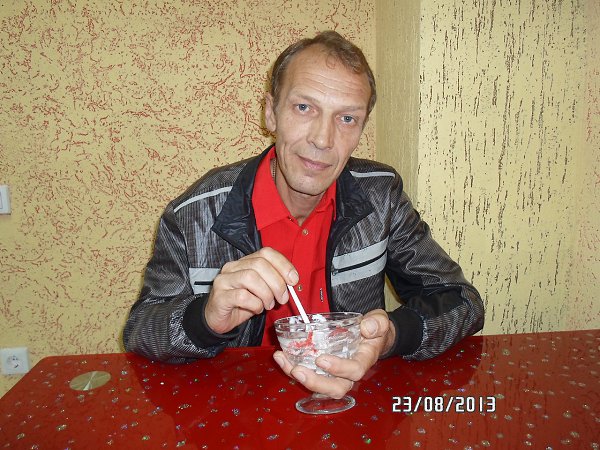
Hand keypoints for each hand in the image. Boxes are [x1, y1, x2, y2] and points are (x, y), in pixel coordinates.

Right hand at [204, 247, 298, 333]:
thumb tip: (292, 281)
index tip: (293, 280)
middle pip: (259, 264)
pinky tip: (256, 309)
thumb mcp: (261, 291)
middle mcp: (232, 267)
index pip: (266, 253)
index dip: (283, 264)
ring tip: (268, 304)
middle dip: (277, 282)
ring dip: (266, 294)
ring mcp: (224, 280)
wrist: (218, 319)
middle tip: (283, 298)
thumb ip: (274, 283)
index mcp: (244, 262)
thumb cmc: (241, 304)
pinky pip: (242, 296)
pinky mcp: (220, 296)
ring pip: (251, 277)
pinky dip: (255, 304)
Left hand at [273, 309, 394, 398]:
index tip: (322, 359)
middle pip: (335, 388)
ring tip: (285, 363)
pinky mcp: (323, 370)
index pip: (354, 371)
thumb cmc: (374, 330)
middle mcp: (349, 373)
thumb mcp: (379, 321)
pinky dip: (292, 368)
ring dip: (300, 378)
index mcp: (363, 360)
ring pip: (319, 386)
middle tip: (298, 370)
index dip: (338, 369)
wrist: (371, 335)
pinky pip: (309, 374)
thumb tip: (367, 328)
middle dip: (315, 382)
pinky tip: (281, 357)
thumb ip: (377, 323)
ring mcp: (335, 374)